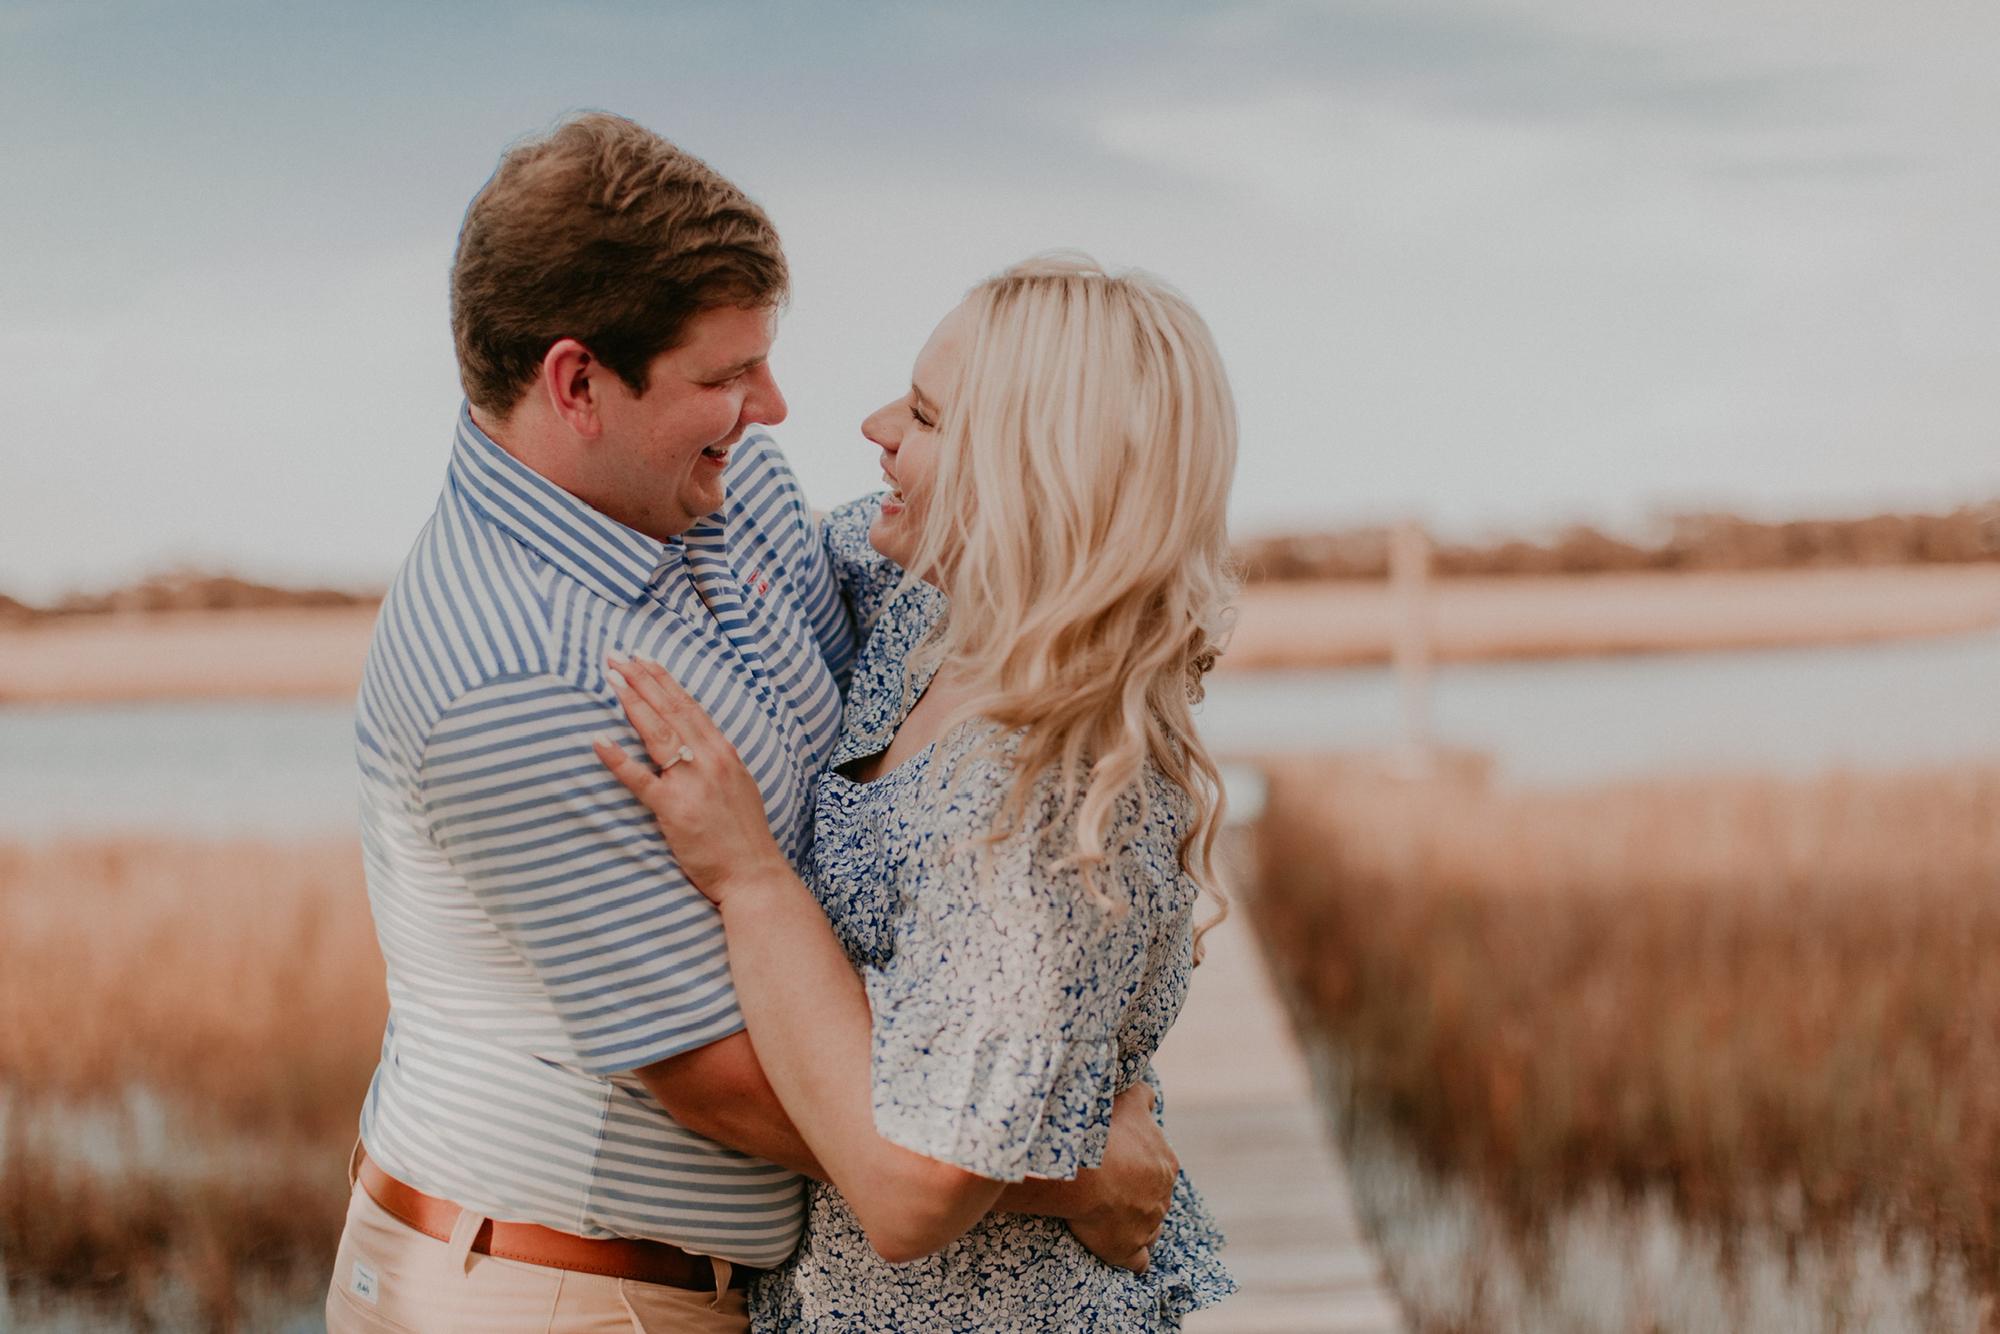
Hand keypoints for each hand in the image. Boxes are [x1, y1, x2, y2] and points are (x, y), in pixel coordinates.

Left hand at [592, 655, 791, 902]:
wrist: (754, 874)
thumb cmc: (743, 835)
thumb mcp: (737, 785)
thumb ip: (713, 761)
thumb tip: (690, 742)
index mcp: (724, 753)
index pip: (688, 706)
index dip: (663, 680)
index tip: (642, 657)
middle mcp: (710, 761)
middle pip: (670, 710)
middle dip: (641, 679)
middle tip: (615, 655)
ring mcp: (693, 784)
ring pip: (657, 733)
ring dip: (632, 702)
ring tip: (610, 678)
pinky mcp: (675, 811)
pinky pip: (641, 780)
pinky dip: (619, 759)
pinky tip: (599, 740)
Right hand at [1066, 1083, 1175, 1273]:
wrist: (1084, 1172)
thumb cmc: (1103, 1133)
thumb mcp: (1129, 1099)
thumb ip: (1143, 1096)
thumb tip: (1150, 1096)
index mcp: (1166, 1163)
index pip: (1159, 1168)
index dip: (1139, 1168)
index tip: (1119, 1166)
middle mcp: (1163, 1195)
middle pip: (1155, 1198)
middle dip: (1138, 1195)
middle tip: (1109, 1190)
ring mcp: (1150, 1224)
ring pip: (1149, 1227)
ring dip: (1135, 1224)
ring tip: (1109, 1219)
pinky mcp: (1130, 1250)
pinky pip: (1139, 1261)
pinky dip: (1132, 1258)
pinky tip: (1120, 1253)